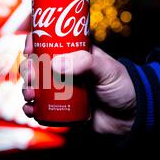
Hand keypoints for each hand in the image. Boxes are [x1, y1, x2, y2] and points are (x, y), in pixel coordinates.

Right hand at [20, 33, 136, 134]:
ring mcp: (61, 90)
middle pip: (36, 65)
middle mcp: (64, 71)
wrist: (133, 116)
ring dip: (26, 89)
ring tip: (30, 95)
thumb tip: (55, 64)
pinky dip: (31, 109)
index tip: (29, 48)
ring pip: (35, 87)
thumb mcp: (106, 69)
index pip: (48, 42)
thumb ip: (85, 63)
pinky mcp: (61, 109)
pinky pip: (41, 108)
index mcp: (74, 54)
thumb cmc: (123, 86)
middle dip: (27, 70)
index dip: (34, 42)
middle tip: (30, 77)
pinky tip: (31, 110)